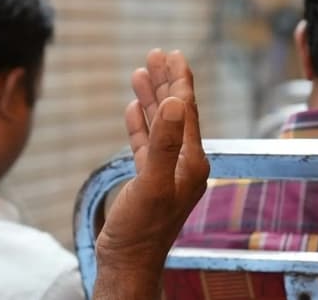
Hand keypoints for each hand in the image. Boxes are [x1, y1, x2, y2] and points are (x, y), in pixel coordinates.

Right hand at [93, 50, 208, 298]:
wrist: (126, 263)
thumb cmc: (140, 230)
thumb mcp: (152, 183)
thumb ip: (165, 143)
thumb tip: (176, 103)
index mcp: (191, 162)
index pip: (186, 111)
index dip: (179, 80)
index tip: (173, 55)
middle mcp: (183, 163)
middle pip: (176, 112)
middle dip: (166, 82)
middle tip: (157, 54)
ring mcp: (165, 171)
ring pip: (160, 124)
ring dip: (151, 98)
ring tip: (141, 72)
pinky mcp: (148, 180)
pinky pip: (146, 142)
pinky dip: (140, 123)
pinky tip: (134, 108)